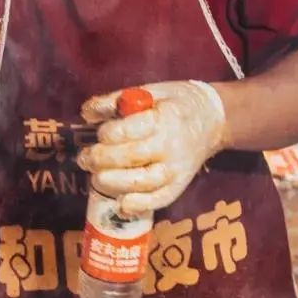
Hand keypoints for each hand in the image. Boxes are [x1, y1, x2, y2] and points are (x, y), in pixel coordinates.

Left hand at [78, 80, 227, 218]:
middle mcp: (171, 146)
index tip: (100, 132)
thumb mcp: (148, 91)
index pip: (129, 131)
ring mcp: (177, 169)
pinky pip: (159, 200)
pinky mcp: (180, 185)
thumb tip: (86, 112)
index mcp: (164, 118)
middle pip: (131, 158)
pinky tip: (120, 204)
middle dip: (101, 160)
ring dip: (113, 183)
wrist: (212, 119)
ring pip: (142, 183)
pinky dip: (139, 206)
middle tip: (85, 158)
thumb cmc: (175, 102)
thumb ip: (116, 100)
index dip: (107, 134)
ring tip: (96, 177)